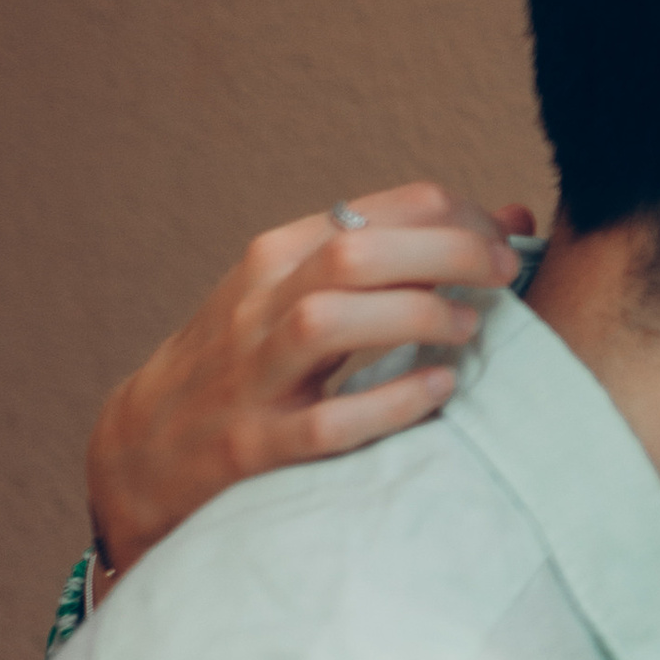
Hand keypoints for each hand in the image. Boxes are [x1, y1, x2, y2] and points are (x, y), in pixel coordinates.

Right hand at [86, 186, 532, 575]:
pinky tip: (439, 390)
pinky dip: (391, 401)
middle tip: (504, 274)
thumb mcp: (305, 291)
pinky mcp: (255, 446)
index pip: (381, 211)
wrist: (144, 448)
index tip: (505, 242)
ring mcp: (254, 377)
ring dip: (414, 317)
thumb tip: (514, 219)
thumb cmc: (249, 362)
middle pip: (359, 253)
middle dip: (448, 253)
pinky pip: (329, 422)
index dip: (460, 217)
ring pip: (329, 322)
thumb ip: (400, 257)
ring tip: (466, 328)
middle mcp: (260, 307)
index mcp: (278, 258)